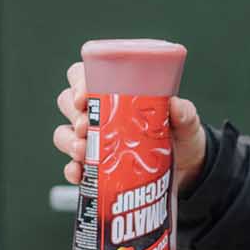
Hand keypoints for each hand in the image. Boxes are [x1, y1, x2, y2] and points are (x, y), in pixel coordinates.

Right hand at [52, 63, 207, 194]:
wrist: (185, 169)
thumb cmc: (180, 134)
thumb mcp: (186, 121)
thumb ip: (183, 112)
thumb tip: (174, 104)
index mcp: (114, 91)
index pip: (83, 75)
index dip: (77, 83)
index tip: (84, 98)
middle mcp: (97, 112)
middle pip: (67, 103)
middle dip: (73, 115)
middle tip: (86, 127)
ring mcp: (93, 140)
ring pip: (63, 133)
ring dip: (68, 141)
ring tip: (83, 151)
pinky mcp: (94, 166)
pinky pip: (71, 166)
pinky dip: (72, 170)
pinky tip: (80, 173)